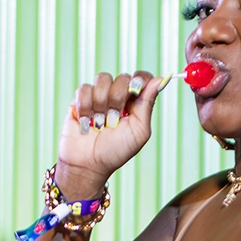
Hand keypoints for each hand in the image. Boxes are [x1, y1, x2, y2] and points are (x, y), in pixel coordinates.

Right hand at [53, 70, 168, 194]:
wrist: (88, 163)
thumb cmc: (115, 151)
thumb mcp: (139, 130)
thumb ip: (148, 103)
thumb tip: (161, 79)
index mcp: (136, 103)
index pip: (142, 78)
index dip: (140, 79)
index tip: (135, 90)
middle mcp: (118, 96)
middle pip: (122, 77)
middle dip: (117, 99)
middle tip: (113, 119)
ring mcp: (99, 95)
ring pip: (102, 79)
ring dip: (100, 104)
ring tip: (98, 123)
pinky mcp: (80, 98)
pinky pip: (84, 88)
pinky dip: (85, 107)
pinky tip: (86, 121)